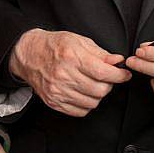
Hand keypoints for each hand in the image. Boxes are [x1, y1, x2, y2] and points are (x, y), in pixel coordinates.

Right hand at [10, 29, 131, 116]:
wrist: (29, 55)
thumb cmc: (54, 45)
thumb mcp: (79, 41)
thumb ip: (100, 53)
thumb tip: (117, 61)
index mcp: (71, 57)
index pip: (103, 73)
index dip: (119, 76)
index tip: (124, 74)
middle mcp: (64, 75)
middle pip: (99, 90)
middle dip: (108, 85)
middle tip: (106, 78)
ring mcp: (58, 91)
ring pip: (92, 103)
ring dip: (98, 95)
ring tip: (93, 84)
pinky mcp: (54, 102)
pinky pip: (80, 111)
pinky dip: (87, 104)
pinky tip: (83, 93)